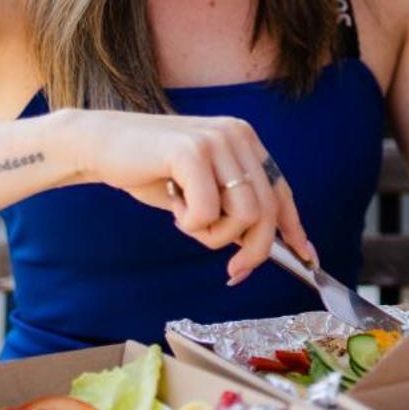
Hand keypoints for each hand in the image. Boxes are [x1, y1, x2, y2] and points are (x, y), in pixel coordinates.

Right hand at [63, 109, 314, 283]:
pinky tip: (172, 207)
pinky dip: (190, 224)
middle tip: (233, 273)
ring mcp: (217, 140)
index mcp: (245, 141)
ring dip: (213, 235)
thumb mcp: (200, 191)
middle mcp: (238, 136)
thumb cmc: (150, 172)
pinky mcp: (192, 151)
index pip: (281, 191)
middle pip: (267, 211)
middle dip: (252, 251)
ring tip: (187, 219)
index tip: (307, 259)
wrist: (101, 145)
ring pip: (244, 215)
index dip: (294, 229)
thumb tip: (261, 249)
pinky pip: (208, 213)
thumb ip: (230, 210)